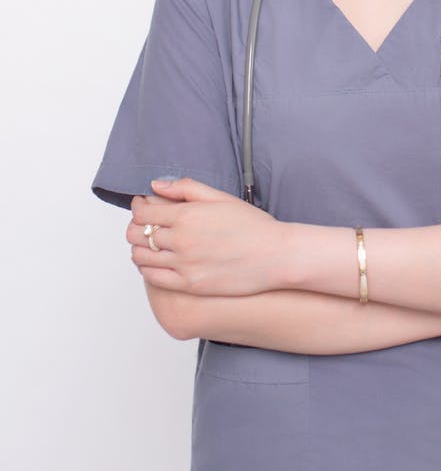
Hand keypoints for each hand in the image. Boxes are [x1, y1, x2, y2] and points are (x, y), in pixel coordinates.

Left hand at [127, 178, 288, 295]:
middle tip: (145, 225)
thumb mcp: (221, 198)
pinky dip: (147, 269)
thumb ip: (186, 188)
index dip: (138, 207)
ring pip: (141, 257)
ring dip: (139, 248)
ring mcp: (184, 265)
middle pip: (136, 234)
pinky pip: (154, 278)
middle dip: (135, 227)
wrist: (276, 256)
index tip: (143, 206)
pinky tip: (156, 262)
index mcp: (187, 215)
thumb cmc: (254, 226)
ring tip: (150, 244)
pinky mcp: (190, 284)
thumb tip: (156, 186)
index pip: (143, 211)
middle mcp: (182, 240)